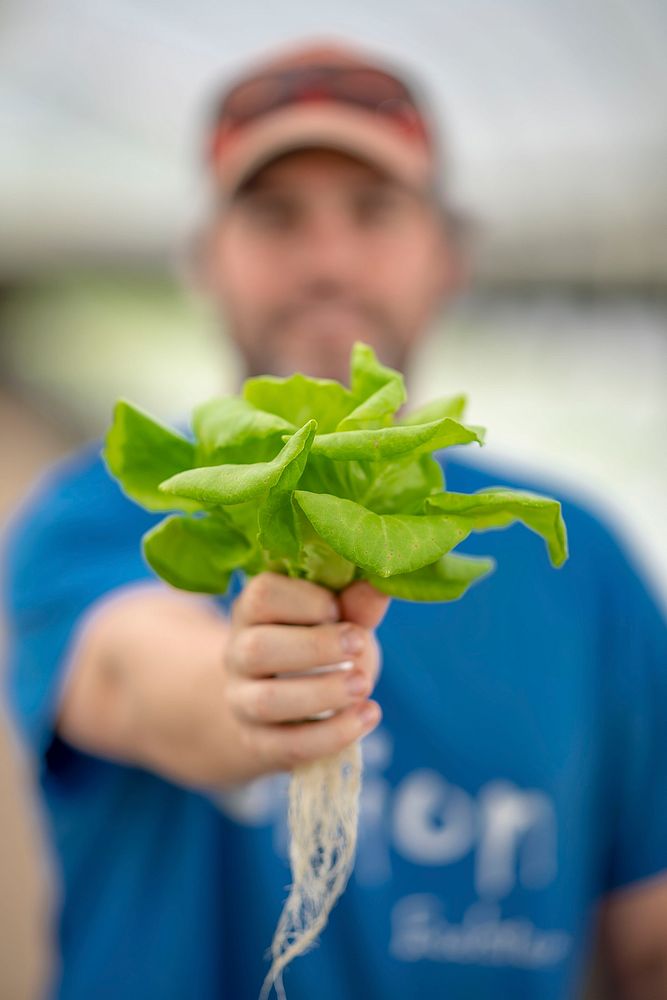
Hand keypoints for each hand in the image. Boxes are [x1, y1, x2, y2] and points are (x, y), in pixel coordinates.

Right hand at [224, 572, 388, 775]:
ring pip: (267, 701)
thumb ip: (356, 604)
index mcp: (253, 611)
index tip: (338, 609)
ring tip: (364, 685)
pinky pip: (289, 745)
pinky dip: (332, 734)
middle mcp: (238, 654)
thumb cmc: (321, 647)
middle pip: (257, 649)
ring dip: (322, 693)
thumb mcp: (340, 620)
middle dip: (315, 647)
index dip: (303, 599)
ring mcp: (242, 702)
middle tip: (358, 644)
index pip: (261, 595)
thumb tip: (381, 583)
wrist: (292, 705)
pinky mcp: (260, 743)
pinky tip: (368, 716)